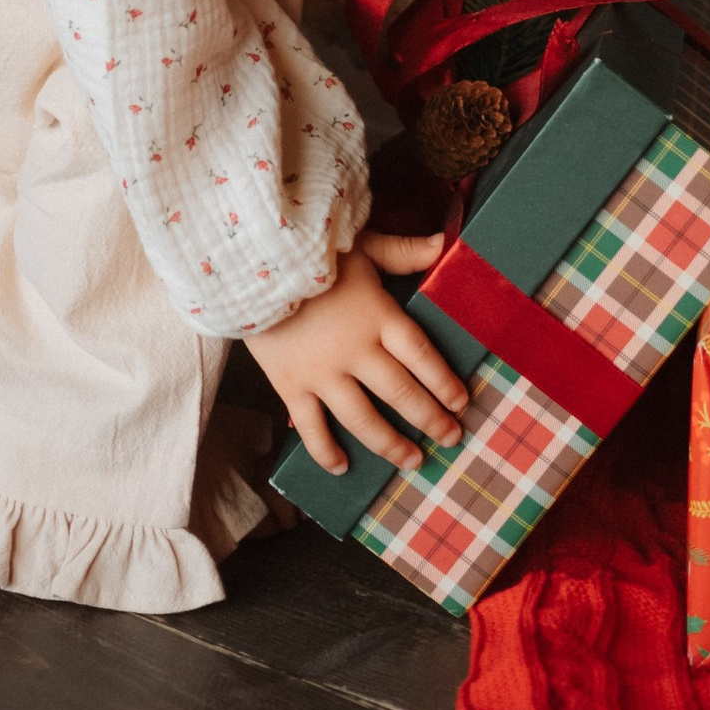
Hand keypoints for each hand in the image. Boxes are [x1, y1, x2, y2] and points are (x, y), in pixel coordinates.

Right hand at [247, 233, 470, 475]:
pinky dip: (327, 451)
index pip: (422, 356)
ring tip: (412, 461)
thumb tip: (443, 242)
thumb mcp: (361, 245)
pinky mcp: (290, 386)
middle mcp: (355, 350)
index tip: (461, 404)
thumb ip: (402, 251)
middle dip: (431, 420)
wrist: (248, 264)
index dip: (445, 383)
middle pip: (401, 393)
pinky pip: (312, 428)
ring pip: (363, 419)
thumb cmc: (311, 253)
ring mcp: (322, 373)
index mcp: (377, 316)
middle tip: (451, 439)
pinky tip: (342, 467)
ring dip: (391, 444)